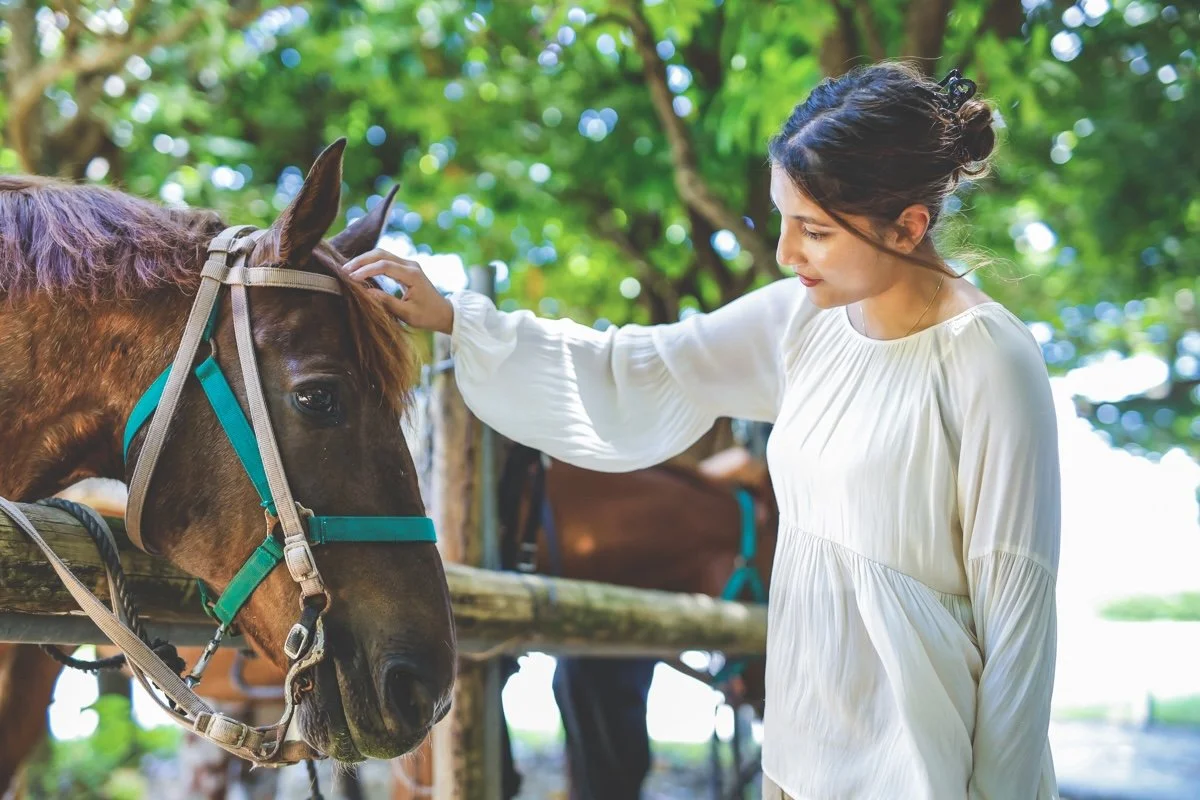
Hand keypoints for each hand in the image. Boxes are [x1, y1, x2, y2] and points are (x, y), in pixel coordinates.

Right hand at [340, 249, 454, 333]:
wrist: (443, 312)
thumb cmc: (427, 316)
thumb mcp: (407, 314)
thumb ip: (387, 302)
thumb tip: (367, 292)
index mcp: (412, 275)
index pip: (385, 266)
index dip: (366, 270)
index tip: (351, 278)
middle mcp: (410, 265)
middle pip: (381, 254)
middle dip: (361, 261)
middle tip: (343, 270)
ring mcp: (408, 264)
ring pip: (382, 254)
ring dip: (364, 260)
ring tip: (348, 269)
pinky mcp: (405, 267)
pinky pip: (385, 259)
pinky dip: (371, 262)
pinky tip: (359, 269)